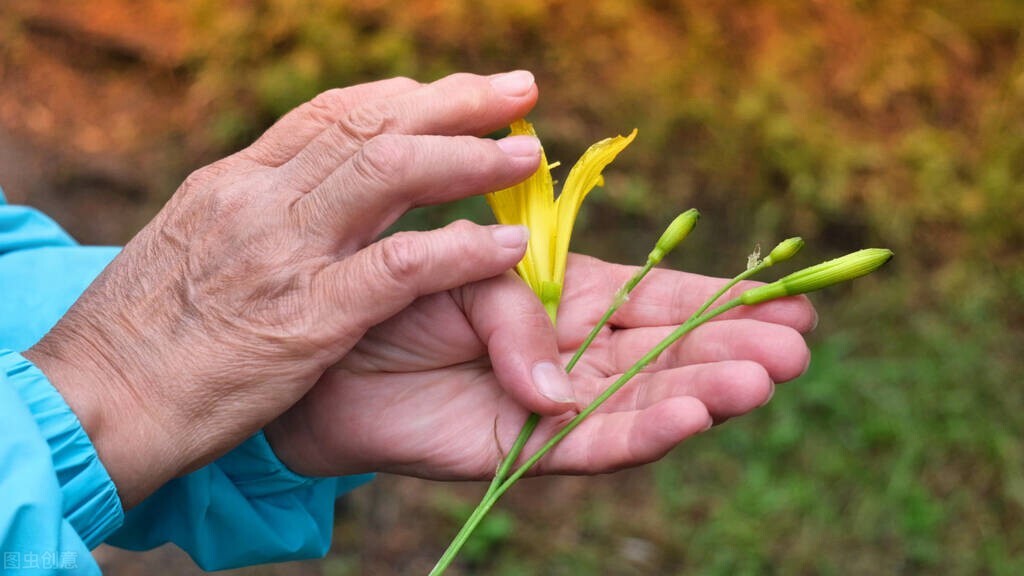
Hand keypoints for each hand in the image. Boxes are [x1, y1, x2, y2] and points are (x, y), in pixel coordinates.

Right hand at [24, 71, 542, 505]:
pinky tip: (506, 247)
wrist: (92, 402)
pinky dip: (461, 249)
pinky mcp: (305, 318)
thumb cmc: (140, 338)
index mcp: (233, 183)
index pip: (330, 116)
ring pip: (389, 174)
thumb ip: (253, 217)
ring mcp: (281, 254)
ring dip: (468, 158)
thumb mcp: (191, 249)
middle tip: (517, 92)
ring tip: (527, 154)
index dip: (404, 98)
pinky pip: (400, 267)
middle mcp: (259, 201)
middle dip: (453, 102)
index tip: (453, 94)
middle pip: (370, 125)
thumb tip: (304, 198)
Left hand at [265, 254, 816, 478]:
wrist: (328, 360)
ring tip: (767, 377)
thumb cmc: (396, 296)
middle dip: (733, 346)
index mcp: (569, 295)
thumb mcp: (460, 277)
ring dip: (705, 390)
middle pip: (670, 352)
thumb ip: (518, 317)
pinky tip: (694, 416)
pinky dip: (643, 433)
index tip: (792, 297)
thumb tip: (561, 391)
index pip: (660, 297)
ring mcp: (558, 403)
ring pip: (645, 400)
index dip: (724, 299)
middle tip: (799, 343)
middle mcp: (577, 351)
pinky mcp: (526, 450)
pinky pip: (593, 446)